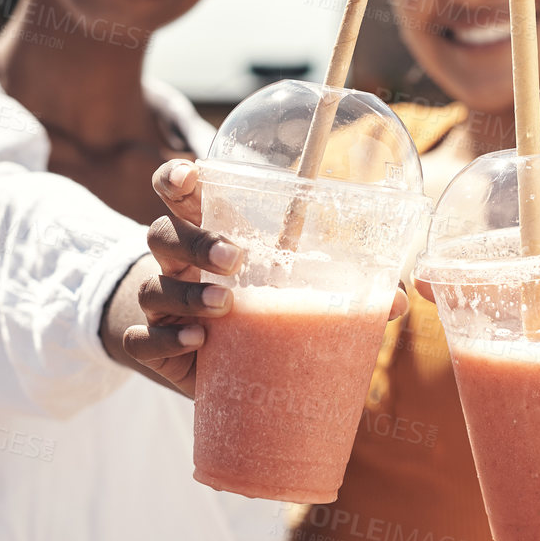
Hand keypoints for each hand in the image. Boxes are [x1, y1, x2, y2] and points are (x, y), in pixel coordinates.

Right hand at [122, 160, 407, 394]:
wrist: (208, 365)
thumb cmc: (253, 313)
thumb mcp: (289, 293)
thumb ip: (337, 290)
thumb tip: (399, 299)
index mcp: (207, 235)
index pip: (177, 193)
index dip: (176, 179)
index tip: (190, 175)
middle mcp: (176, 265)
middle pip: (163, 234)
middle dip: (195, 241)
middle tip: (234, 258)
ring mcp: (159, 305)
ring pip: (153, 287)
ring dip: (189, 294)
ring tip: (226, 306)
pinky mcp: (152, 346)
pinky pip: (140, 339)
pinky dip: (165, 339)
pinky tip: (198, 342)